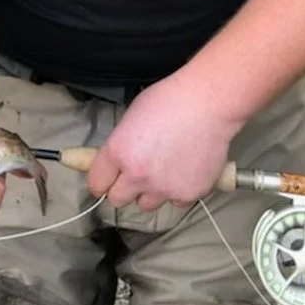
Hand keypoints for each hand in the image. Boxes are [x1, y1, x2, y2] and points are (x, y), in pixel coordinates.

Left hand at [86, 68, 240, 210]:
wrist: (207, 104)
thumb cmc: (169, 100)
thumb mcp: (132, 117)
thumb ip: (121, 145)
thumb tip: (118, 161)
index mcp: (118, 152)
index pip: (97, 183)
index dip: (102, 180)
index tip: (108, 179)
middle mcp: (137, 175)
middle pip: (118, 200)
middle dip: (124, 189)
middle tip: (137, 175)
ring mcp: (163, 188)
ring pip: (147, 204)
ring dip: (151, 192)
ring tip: (165, 170)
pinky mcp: (187, 195)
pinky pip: (176, 202)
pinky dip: (178, 191)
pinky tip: (185, 170)